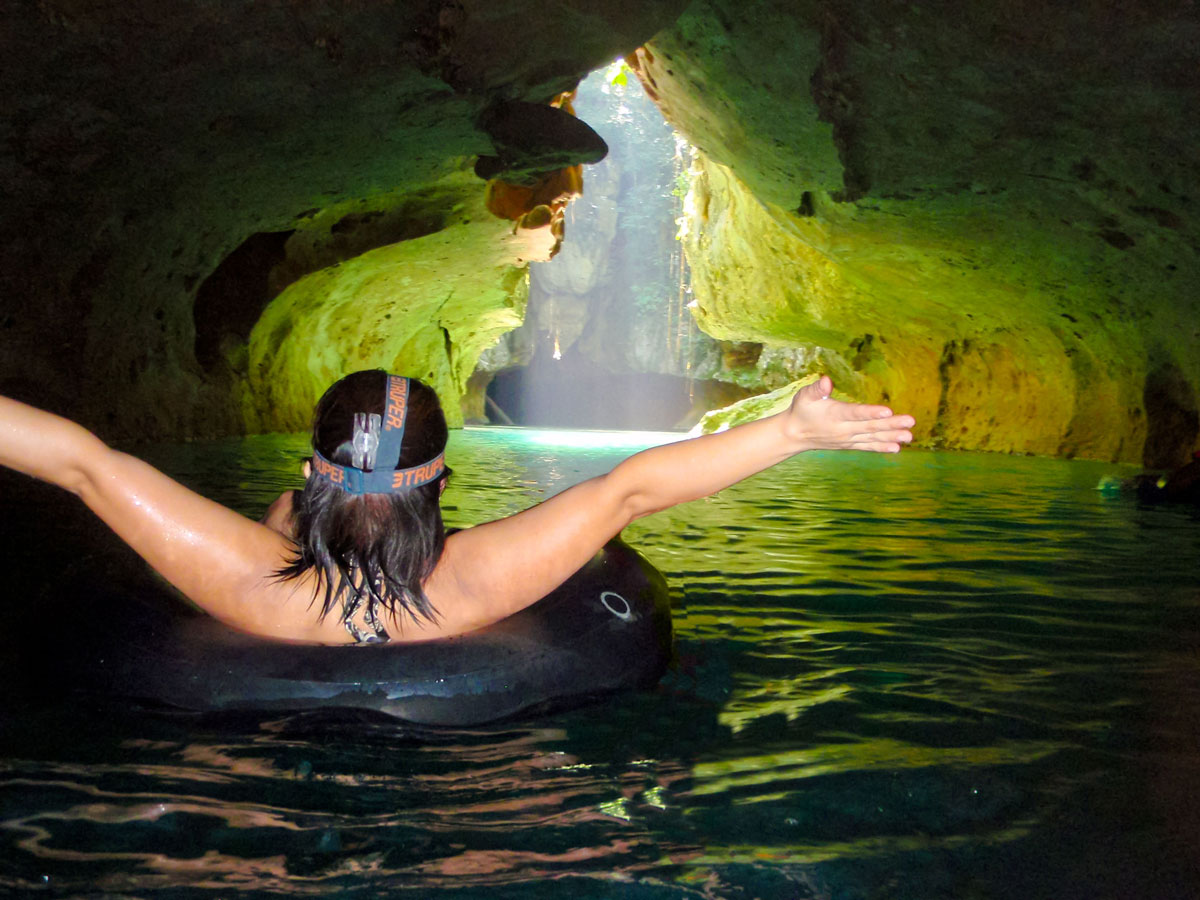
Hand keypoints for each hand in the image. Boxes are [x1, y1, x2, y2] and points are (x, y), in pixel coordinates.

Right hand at [783, 375, 914, 452]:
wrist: (794, 435)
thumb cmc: (802, 410)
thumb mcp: (805, 396)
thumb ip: (817, 389)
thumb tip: (827, 380)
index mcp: (834, 415)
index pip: (855, 413)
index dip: (871, 413)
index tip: (887, 411)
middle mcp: (843, 430)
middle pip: (870, 427)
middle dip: (891, 425)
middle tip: (910, 422)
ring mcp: (847, 439)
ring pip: (872, 438)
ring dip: (892, 437)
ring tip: (909, 436)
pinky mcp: (849, 444)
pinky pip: (868, 447)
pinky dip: (882, 447)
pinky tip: (897, 447)